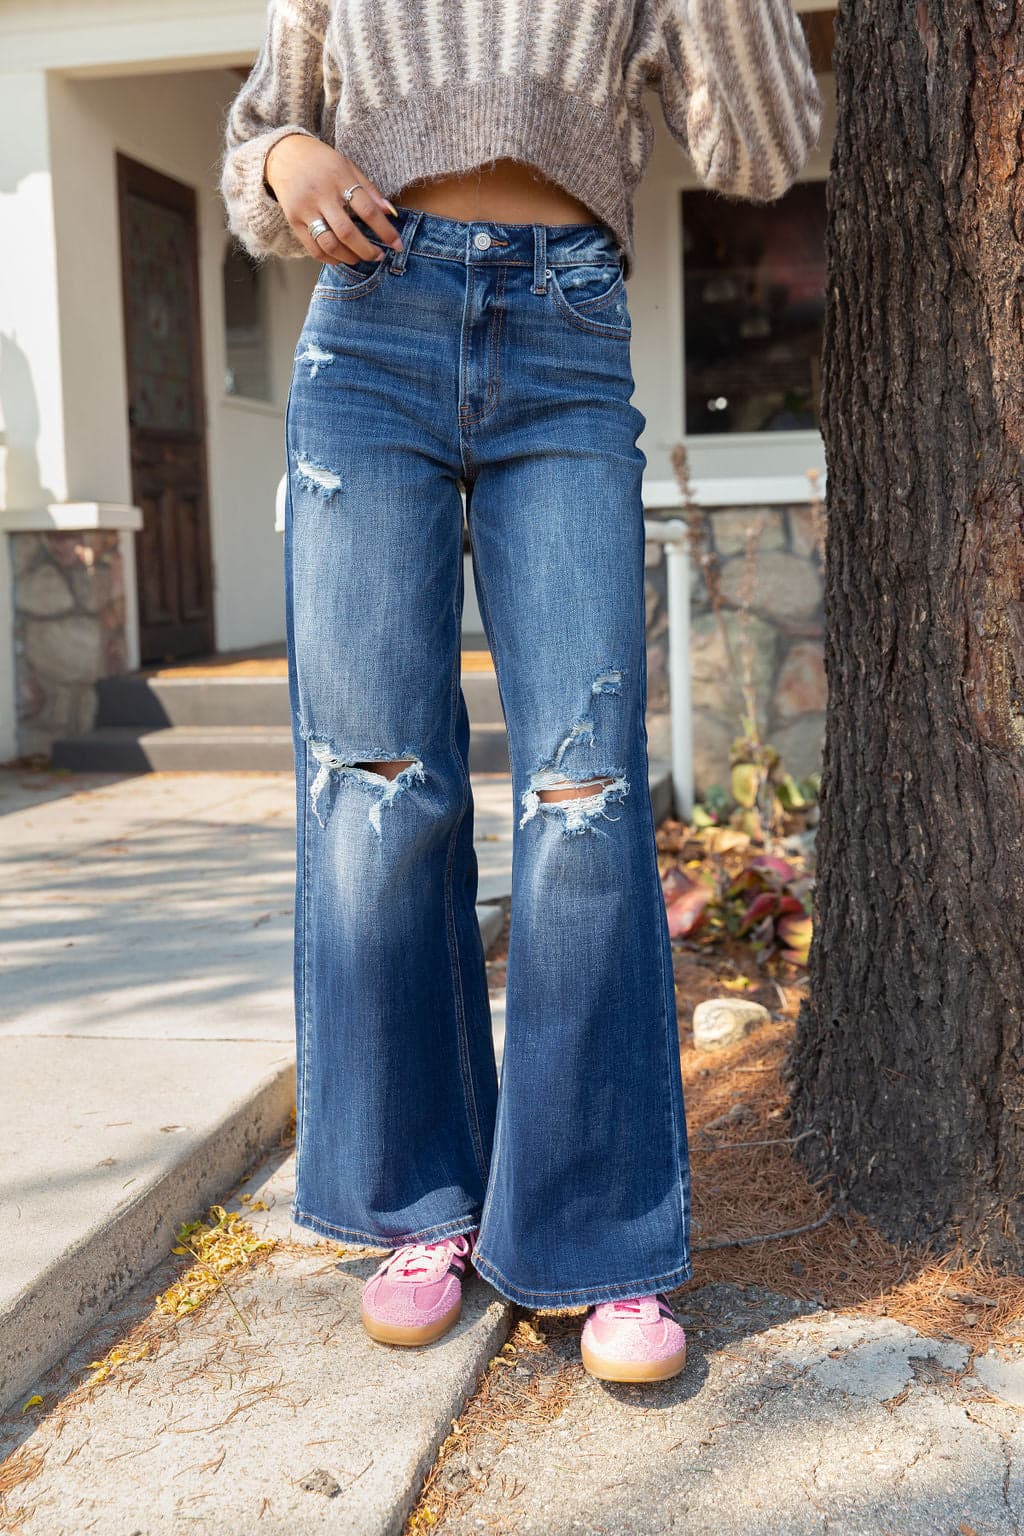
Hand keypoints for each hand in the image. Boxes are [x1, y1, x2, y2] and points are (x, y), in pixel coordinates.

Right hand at [264, 135, 402, 265]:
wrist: (284, 154)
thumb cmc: (322, 162)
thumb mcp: (348, 166)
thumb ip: (369, 190)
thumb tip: (391, 213)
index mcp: (339, 178)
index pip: (367, 210)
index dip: (385, 231)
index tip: (397, 244)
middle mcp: (321, 194)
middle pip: (347, 232)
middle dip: (367, 250)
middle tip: (379, 256)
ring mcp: (305, 209)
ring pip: (329, 244)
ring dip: (349, 257)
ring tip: (360, 258)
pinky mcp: (294, 221)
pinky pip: (314, 249)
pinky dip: (331, 259)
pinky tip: (342, 258)